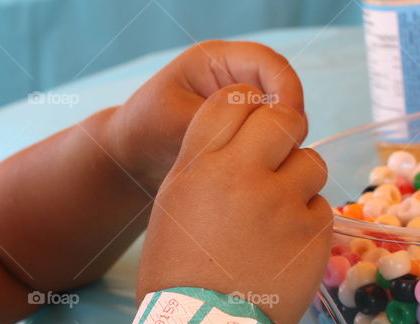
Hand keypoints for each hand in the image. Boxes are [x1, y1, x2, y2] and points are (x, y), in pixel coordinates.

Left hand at [105, 41, 305, 193]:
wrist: (131, 157)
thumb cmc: (144, 130)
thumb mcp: (178, 122)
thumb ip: (220, 121)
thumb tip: (265, 126)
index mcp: (215, 60)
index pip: (268, 63)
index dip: (286, 89)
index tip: (288, 121)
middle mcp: (233, 76)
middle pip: (282, 87)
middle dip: (286, 116)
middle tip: (283, 148)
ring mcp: (240, 102)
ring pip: (279, 114)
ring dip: (280, 136)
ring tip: (267, 162)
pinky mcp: (241, 128)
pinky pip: (268, 135)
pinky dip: (269, 149)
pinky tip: (259, 168)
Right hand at [136, 84, 330, 323]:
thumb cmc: (179, 270)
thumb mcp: (174, 204)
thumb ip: (206, 161)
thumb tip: (242, 136)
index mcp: (201, 166)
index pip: (234, 100)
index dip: (246, 109)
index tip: (249, 128)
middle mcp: (243, 175)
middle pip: (284, 118)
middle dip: (284, 134)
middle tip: (276, 160)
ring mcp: (283, 203)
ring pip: (311, 163)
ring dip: (297, 182)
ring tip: (274, 217)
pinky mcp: (313, 234)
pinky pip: (320, 208)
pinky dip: (305, 222)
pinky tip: (281, 247)